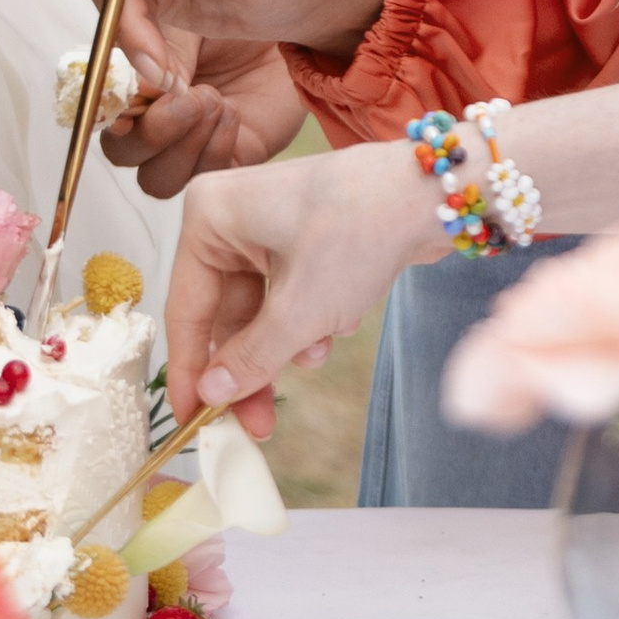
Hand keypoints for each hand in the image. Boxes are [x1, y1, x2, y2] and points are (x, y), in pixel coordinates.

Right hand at [103, 38, 311, 193]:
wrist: (294, 14)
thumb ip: (159, 28)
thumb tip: (139, 71)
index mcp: (131, 69)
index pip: (97, 99)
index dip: (107, 98)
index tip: (141, 80)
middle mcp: (153, 112)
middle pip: (119, 152)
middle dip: (149, 132)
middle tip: (188, 97)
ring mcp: (188, 141)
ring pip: (155, 179)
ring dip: (181, 144)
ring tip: (216, 100)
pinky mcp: (223, 158)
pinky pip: (203, 178)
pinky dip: (214, 148)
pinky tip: (233, 111)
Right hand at [160, 138, 437, 437]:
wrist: (432, 194)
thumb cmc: (358, 229)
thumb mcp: (299, 310)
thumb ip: (251, 358)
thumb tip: (210, 395)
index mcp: (208, 217)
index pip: (186, 310)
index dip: (189, 372)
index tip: (193, 421)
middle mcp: (230, 218)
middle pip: (226, 316)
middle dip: (252, 365)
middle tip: (259, 424)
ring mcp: (268, 227)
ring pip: (262, 311)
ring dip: (291, 341)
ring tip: (321, 347)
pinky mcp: (304, 239)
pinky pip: (290, 298)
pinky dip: (314, 318)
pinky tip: (344, 316)